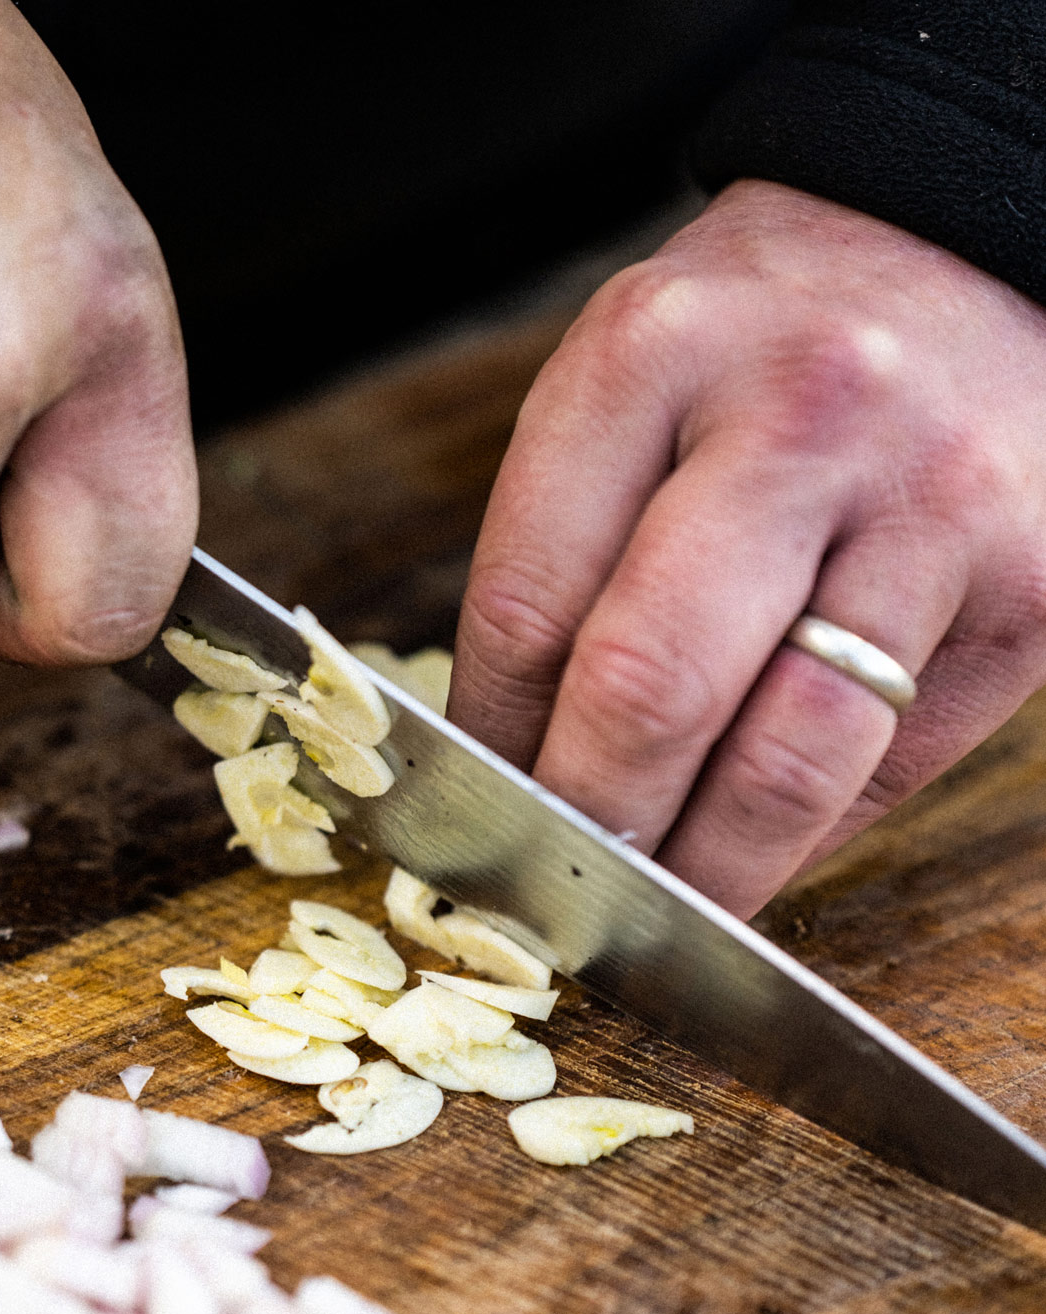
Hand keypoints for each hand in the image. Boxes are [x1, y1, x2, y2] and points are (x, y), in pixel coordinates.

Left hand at [450, 180, 1045, 915]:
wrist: (958, 250)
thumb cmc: (757, 346)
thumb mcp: (627, 389)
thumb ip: (567, 557)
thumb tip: (516, 769)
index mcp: (653, 356)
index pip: (531, 612)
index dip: (492, 751)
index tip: (474, 815)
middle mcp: (802, 419)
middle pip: (650, 691)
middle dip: (588, 829)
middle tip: (554, 897)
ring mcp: (933, 508)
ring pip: (785, 761)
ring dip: (702, 873)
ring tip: (652, 912)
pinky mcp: (1030, 592)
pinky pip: (887, 767)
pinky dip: (803, 839)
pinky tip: (753, 851)